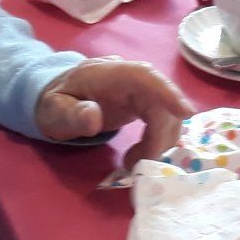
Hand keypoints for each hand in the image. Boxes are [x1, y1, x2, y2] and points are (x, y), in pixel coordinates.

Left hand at [35, 57, 193, 161]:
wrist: (58, 99)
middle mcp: (130, 78)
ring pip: (166, 113)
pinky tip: (138, 156)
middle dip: (160, 135)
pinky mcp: (145, 103)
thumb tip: (94, 118)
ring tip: (132, 163)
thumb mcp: (53, 111)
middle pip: (161, 100)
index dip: (167, 93)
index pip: (145, 76)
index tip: (185, 113)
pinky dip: (156, 142)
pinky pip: (162, 121)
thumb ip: (71, 114)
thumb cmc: (55, 104)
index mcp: (109, 73)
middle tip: (143, 166)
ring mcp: (140, 91)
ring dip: (158, 143)